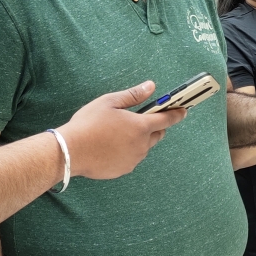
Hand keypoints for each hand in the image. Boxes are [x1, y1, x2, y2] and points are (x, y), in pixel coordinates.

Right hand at [58, 81, 185, 179]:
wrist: (71, 151)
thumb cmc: (88, 124)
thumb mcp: (109, 102)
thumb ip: (133, 95)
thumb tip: (151, 86)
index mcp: (140, 126)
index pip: (167, 119)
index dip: (177, 114)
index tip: (184, 110)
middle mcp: (141, 145)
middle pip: (157, 134)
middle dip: (154, 126)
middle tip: (139, 120)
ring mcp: (133, 159)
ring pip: (144, 147)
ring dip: (138, 140)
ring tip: (118, 134)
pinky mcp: (124, 169)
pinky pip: (132, 158)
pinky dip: (127, 152)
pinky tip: (111, 147)